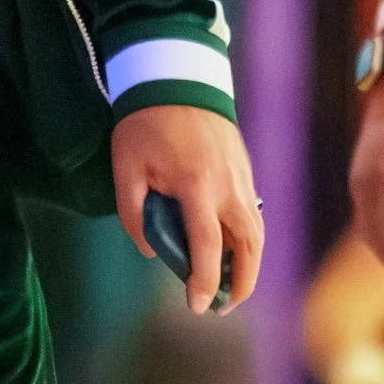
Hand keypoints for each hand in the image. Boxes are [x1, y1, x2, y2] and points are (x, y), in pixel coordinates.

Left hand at [110, 105, 263, 313]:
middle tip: (223, 306)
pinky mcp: (245, 169)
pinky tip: (231, 251)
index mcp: (197, 186)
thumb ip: (134, 214)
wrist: (176, 76)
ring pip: (257, 231)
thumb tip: (151, 250)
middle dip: (241, 283)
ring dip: (249, 264)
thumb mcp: (126, 169)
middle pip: (249, 246)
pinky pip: (252, 213)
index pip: (208, 247)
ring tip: (232, 286)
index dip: (204, 282)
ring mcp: (242, 177)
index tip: (199, 307)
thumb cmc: (145, 122)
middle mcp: (228, 186)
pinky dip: (247, 239)